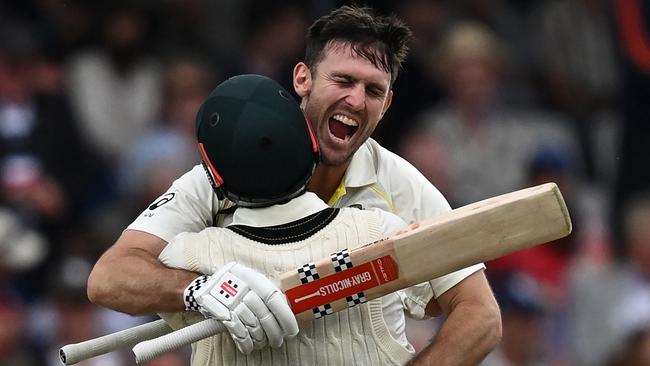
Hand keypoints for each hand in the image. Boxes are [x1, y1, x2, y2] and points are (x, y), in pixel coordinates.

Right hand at [183, 262, 297, 353]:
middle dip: (274, 333)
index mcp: (253, 277)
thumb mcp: (252, 281)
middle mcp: (242, 287)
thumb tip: (289, 311)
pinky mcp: (221, 314)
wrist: (206, 285)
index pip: (274, 299)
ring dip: (260, 339)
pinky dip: (246, 343)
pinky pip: (238, 333)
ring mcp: (230, 301)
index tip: (291, 330)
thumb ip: (268, 293)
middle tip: (278, 340)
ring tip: (263, 342)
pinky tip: (250, 346)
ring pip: (253, 326)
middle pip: (264, 315)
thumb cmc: (236, 285)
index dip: (286, 317)